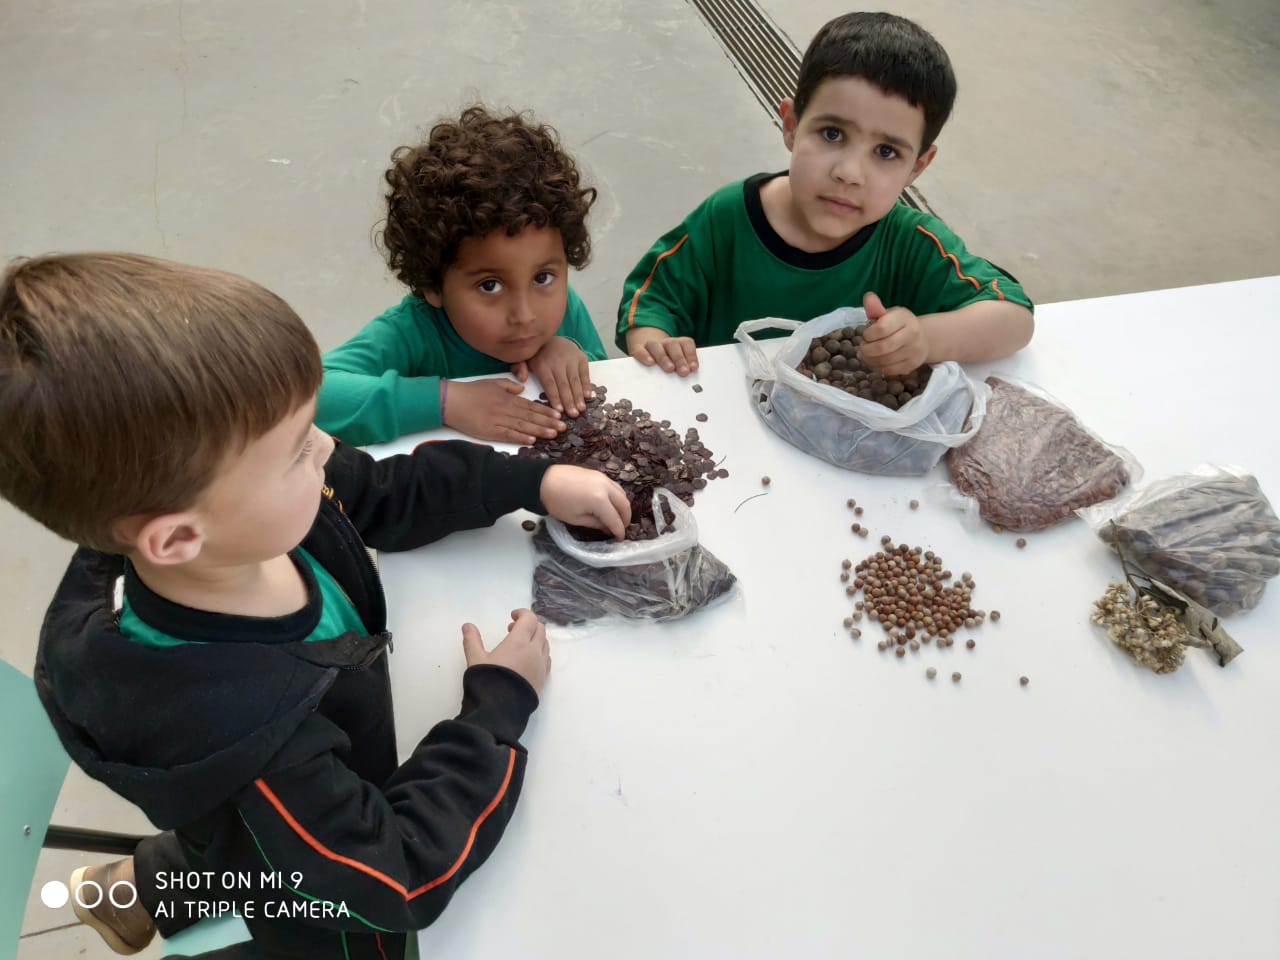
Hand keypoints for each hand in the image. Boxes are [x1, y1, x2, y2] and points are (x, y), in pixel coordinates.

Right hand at [443, 377, 564, 444]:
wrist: (452, 401)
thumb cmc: (472, 391)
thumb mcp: (492, 383)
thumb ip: (509, 386)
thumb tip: (522, 388)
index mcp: (508, 398)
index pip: (531, 406)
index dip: (546, 411)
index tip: (559, 415)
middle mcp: (506, 409)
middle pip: (531, 417)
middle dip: (548, 422)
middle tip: (564, 428)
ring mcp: (498, 421)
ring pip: (523, 426)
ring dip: (539, 431)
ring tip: (553, 434)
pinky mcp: (489, 431)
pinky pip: (508, 435)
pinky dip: (520, 438)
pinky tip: (532, 440)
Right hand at [462, 609, 550, 695]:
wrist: (499, 711)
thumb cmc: (487, 682)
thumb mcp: (475, 659)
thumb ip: (472, 640)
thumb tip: (467, 626)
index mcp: (519, 642)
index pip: (529, 619)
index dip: (522, 614)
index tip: (512, 617)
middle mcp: (534, 651)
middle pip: (540, 629)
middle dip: (528, 625)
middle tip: (512, 630)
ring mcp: (541, 666)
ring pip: (545, 644)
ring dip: (535, 638)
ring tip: (519, 645)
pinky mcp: (543, 679)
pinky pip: (546, 659)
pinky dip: (539, 652)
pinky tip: (527, 659)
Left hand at [511, 337, 592, 416]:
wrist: (551, 339)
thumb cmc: (537, 355)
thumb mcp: (524, 359)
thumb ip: (519, 368)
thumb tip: (522, 379)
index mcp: (542, 364)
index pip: (549, 383)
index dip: (555, 397)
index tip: (559, 411)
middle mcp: (557, 361)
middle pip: (564, 384)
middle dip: (569, 401)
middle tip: (573, 415)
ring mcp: (571, 359)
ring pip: (575, 380)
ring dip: (579, 396)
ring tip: (581, 409)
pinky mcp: (581, 358)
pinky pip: (585, 374)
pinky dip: (587, 385)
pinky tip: (588, 397)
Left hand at [540, 464, 631, 539]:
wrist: (543, 481)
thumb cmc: (557, 502)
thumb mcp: (576, 518)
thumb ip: (596, 524)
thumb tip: (608, 528)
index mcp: (599, 500)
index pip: (615, 519)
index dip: (619, 531)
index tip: (620, 539)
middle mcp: (605, 487)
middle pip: (624, 504)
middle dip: (625, 519)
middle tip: (620, 529)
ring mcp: (603, 478)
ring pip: (622, 493)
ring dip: (622, 506)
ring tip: (616, 517)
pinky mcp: (599, 474)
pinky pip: (614, 486)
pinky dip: (617, 496)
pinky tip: (610, 504)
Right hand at [626, 326, 698, 376]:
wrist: (647, 347)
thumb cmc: (666, 358)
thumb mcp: (678, 361)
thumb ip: (685, 366)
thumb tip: (689, 375)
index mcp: (677, 343)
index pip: (686, 344)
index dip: (691, 355)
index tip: (693, 368)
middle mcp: (665, 342)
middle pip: (673, 345)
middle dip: (679, 359)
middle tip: (683, 371)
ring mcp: (652, 345)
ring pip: (657, 346)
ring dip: (664, 358)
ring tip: (669, 368)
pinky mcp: (638, 349)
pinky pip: (640, 350)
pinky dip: (645, 356)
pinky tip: (650, 363)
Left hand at [857, 292, 928, 375]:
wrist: (922, 339)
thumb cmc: (898, 325)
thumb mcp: (888, 314)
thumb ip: (876, 308)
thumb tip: (868, 297)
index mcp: (905, 318)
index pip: (882, 328)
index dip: (868, 334)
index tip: (866, 334)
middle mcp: (913, 334)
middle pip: (882, 347)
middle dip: (866, 349)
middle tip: (863, 347)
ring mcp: (914, 351)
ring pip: (884, 361)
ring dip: (869, 360)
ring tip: (867, 355)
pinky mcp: (912, 366)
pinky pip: (889, 371)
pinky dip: (877, 368)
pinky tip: (875, 362)